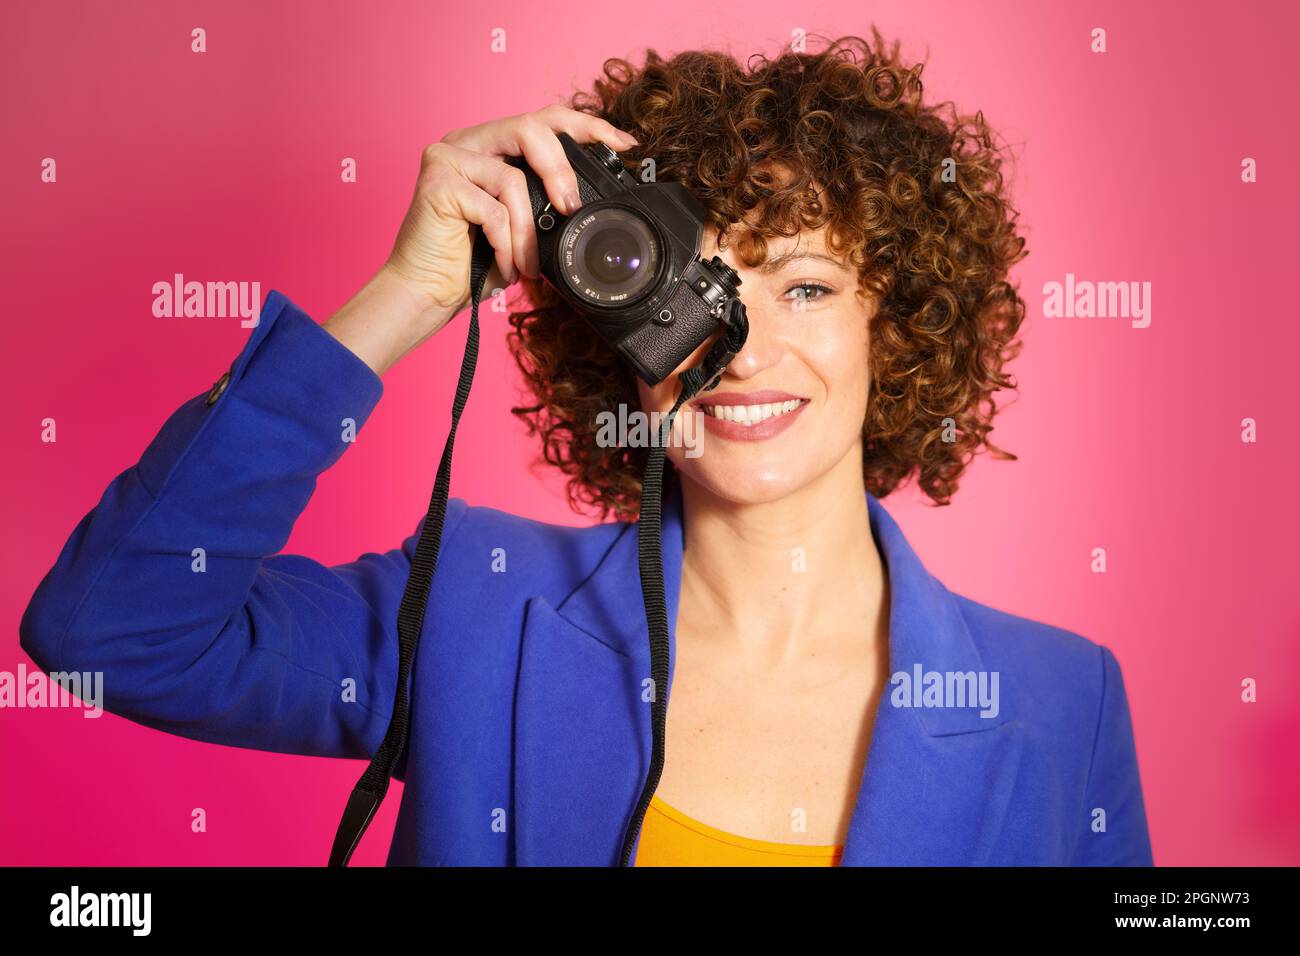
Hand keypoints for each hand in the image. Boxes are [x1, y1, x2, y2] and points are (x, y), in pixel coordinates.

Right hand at [324, 105, 638, 375]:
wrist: (428, 294)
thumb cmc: (474, 264)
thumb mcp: (522, 227)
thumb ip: (545, 201)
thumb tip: (586, 199)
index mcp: (490, 145)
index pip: (544, 120)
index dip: (587, 127)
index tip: (623, 144)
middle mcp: (467, 141)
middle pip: (530, 129)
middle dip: (560, 171)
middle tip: (570, 209)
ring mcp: (448, 157)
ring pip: (512, 179)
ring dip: (527, 231)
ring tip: (527, 264)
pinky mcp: (437, 182)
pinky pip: (492, 209)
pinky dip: (505, 244)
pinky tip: (504, 265)